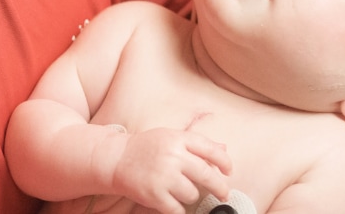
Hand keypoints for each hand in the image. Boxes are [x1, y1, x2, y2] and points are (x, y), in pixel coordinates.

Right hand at [109, 127, 231, 213]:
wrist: (116, 159)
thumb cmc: (145, 148)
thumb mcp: (170, 137)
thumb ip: (196, 144)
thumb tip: (224, 150)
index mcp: (178, 139)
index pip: (211, 150)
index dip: (225, 162)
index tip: (228, 172)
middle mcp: (172, 156)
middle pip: (207, 175)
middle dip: (220, 187)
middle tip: (223, 193)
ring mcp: (163, 176)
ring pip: (193, 194)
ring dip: (190, 196)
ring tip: (180, 190)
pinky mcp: (155, 194)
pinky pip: (178, 209)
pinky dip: (178, 209)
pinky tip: (173, 202)